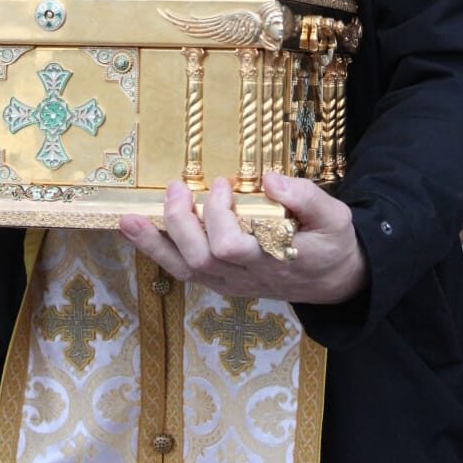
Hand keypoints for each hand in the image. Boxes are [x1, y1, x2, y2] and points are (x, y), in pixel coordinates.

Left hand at [119, 171, 367, 304]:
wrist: (335, 279)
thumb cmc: (332, 243)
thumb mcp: (334, 217)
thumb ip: (305, 197)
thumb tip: (269, 179)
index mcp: (275, 260)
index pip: (233, 248)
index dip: (219, 216)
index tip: (224, 184)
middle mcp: (247, 277)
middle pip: (201, 258)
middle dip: (181, 221)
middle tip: (178, 186)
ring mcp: (231, 283)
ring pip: (185, 270)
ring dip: (155, 243)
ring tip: (128, 218)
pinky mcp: (222, 281)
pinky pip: (184, 270)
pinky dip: (158, 251)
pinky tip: (137, 231)